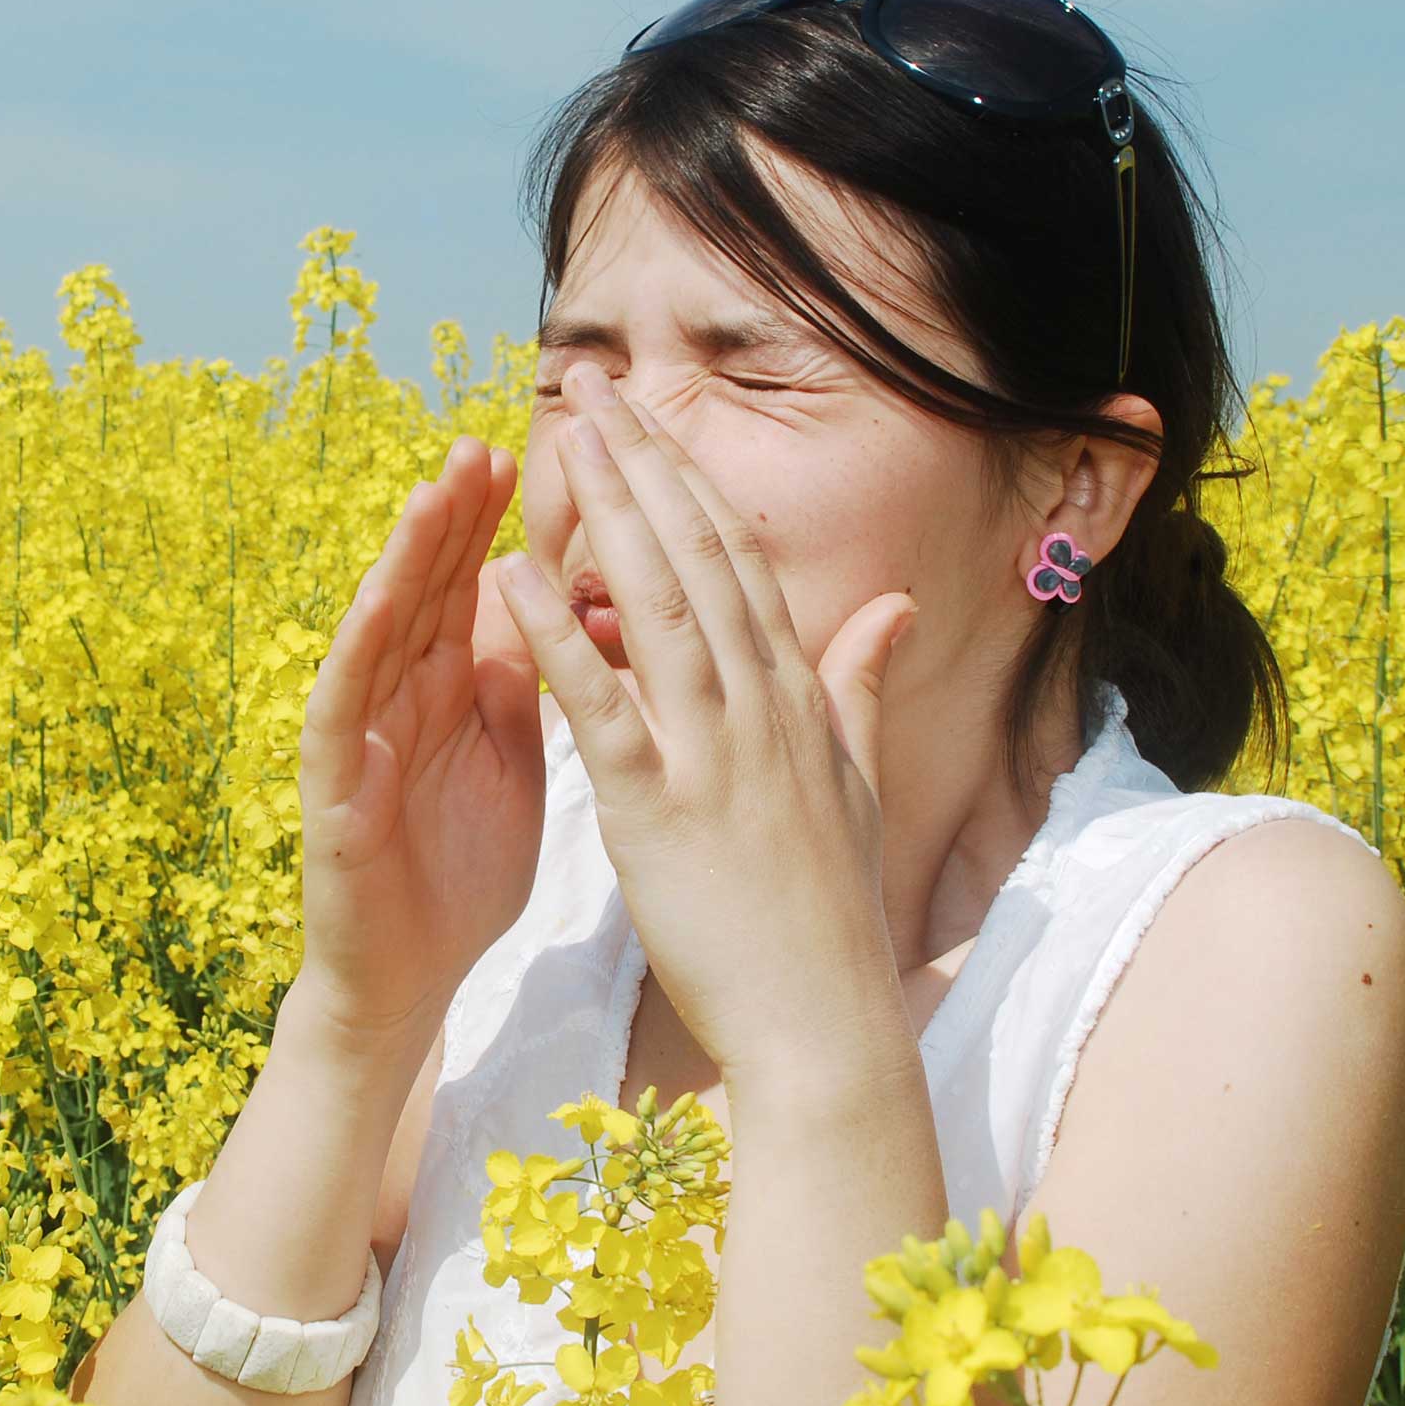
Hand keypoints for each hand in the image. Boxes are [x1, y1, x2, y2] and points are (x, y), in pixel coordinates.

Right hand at [294, 435, 547, 1055]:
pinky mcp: (334, 788)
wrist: (411, 980)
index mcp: (451, 689)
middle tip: (482, 441)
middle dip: (453, 516)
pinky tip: (378, 603)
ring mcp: (361, 735)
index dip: (499, 523)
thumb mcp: (510, 759)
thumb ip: (520, 683)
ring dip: (404, 560)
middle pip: (426, 589)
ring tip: (432, 493)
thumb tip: (550, 601)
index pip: (473, 586)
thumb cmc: (460, 871)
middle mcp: (400, 696)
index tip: (539, 453)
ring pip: (381, 629)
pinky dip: (359, 651)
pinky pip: (342, 707)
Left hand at [490, 364, 919, 1075]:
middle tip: (593, 385)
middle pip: (697, 556)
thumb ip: (858, 685)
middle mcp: (760, 706)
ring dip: (607, 515)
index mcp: (796, 696)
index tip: (647, 418)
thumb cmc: (828, 912)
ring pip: (656, 606)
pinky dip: (556, 637)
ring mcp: (713, 753)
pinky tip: (512, 578)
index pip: (737, 559)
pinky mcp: (658, 809)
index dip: (688, 480)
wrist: (824, 1021)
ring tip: (564, 438)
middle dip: (644, 461)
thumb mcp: (852, 783)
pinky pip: (601, 706)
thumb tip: (892, 608)